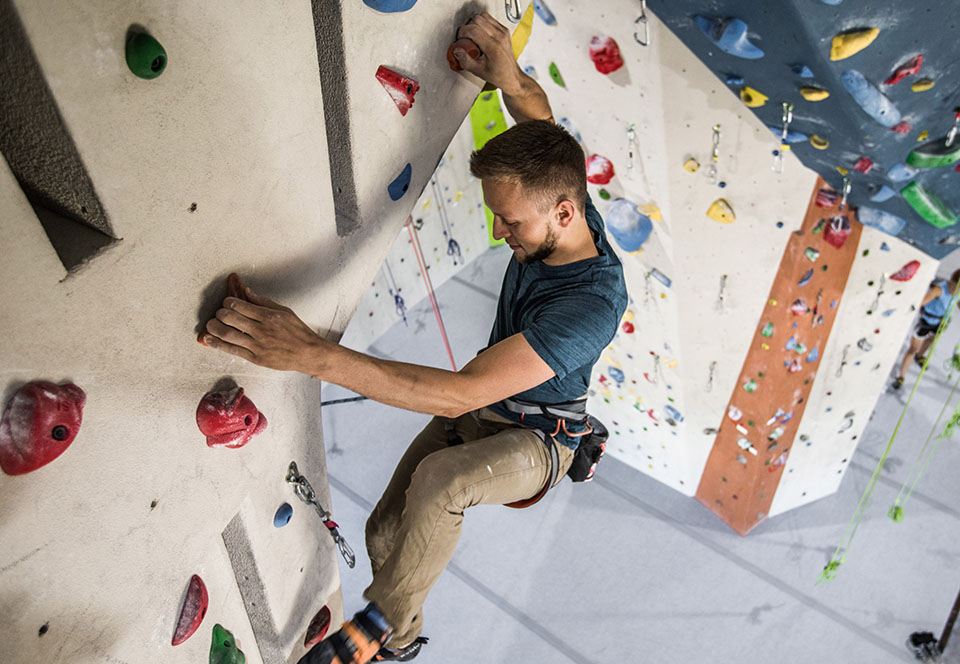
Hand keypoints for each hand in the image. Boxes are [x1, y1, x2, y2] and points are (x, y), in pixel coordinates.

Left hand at [200, 276, 325, 373]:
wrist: (308, 354)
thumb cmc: (298, 333)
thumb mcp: (284, 311)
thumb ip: (264, 302)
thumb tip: (247, 292)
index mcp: (268, 316)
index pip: (239, 305)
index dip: (228, 302)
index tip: (226, 303)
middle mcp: (261, 330)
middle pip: (229, 318)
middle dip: (219, 313)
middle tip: (219, 313)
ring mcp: (257, 345)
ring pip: (227, 334)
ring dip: (214, 327)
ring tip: (210, 324)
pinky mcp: (255, 358)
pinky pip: (232, 350)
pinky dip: (217, 344)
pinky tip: (209, 339)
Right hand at [452, 12, 522, 94]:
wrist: (511, 75)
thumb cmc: (498, 74)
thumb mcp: (478, 71)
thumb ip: (465, 61)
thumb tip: (456, 51)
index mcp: (493, 47)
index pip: (474, 30)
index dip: (462, 32)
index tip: (460, 39)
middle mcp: (499, 36)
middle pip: (477, 20)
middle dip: (467, 27)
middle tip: (465, 38)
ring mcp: (503, 31)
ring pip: (483, 16)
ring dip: (474, 24)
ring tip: (472, 36)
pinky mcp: (504, 29)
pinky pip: (489, 18)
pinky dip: (481, 23)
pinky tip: (480, 34)